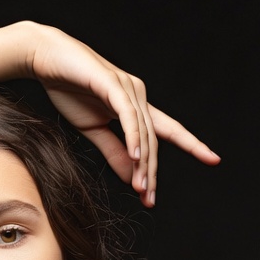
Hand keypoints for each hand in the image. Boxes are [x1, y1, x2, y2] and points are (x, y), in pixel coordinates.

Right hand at [26, 23, 219, 205]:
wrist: (46, 59)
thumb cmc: (70, 90)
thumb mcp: (93, 129)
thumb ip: (114, 152)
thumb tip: (133, 177)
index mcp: (136, 107)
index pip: (167, 131)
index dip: (191, 144)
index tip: (213, 159)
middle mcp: (138, 96)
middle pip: (154, 141)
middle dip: (152, 173)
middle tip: (149, 200)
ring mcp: (127, 88)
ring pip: (143, 132)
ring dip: (143, 163)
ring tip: (142, 189)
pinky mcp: (112, 84)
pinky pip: (127, 115)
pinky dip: (133, 136)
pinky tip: (136, 156)